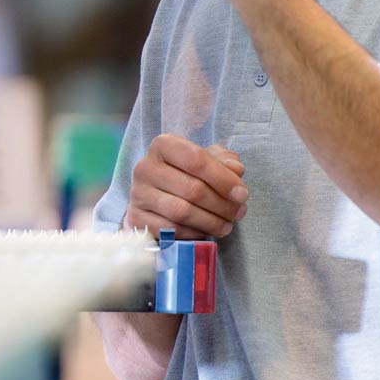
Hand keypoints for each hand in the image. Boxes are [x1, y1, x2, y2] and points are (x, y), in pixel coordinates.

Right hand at [124, 134, 248, 239]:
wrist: (160, 194)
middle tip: (239, 213)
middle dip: (222, 205)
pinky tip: (205, 231)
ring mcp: (138, 193)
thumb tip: (235, 171)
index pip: (197, 160)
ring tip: (227, 225)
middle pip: (192, 189)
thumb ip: (225, 162)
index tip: (242, 194)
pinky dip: (193, 233)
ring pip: (182, 212)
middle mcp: (146, 167)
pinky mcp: (136, 218)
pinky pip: (170, 230)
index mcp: (164, 145)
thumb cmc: (189, 173)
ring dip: (211, 222)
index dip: (224, 179)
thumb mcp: (209, 160)